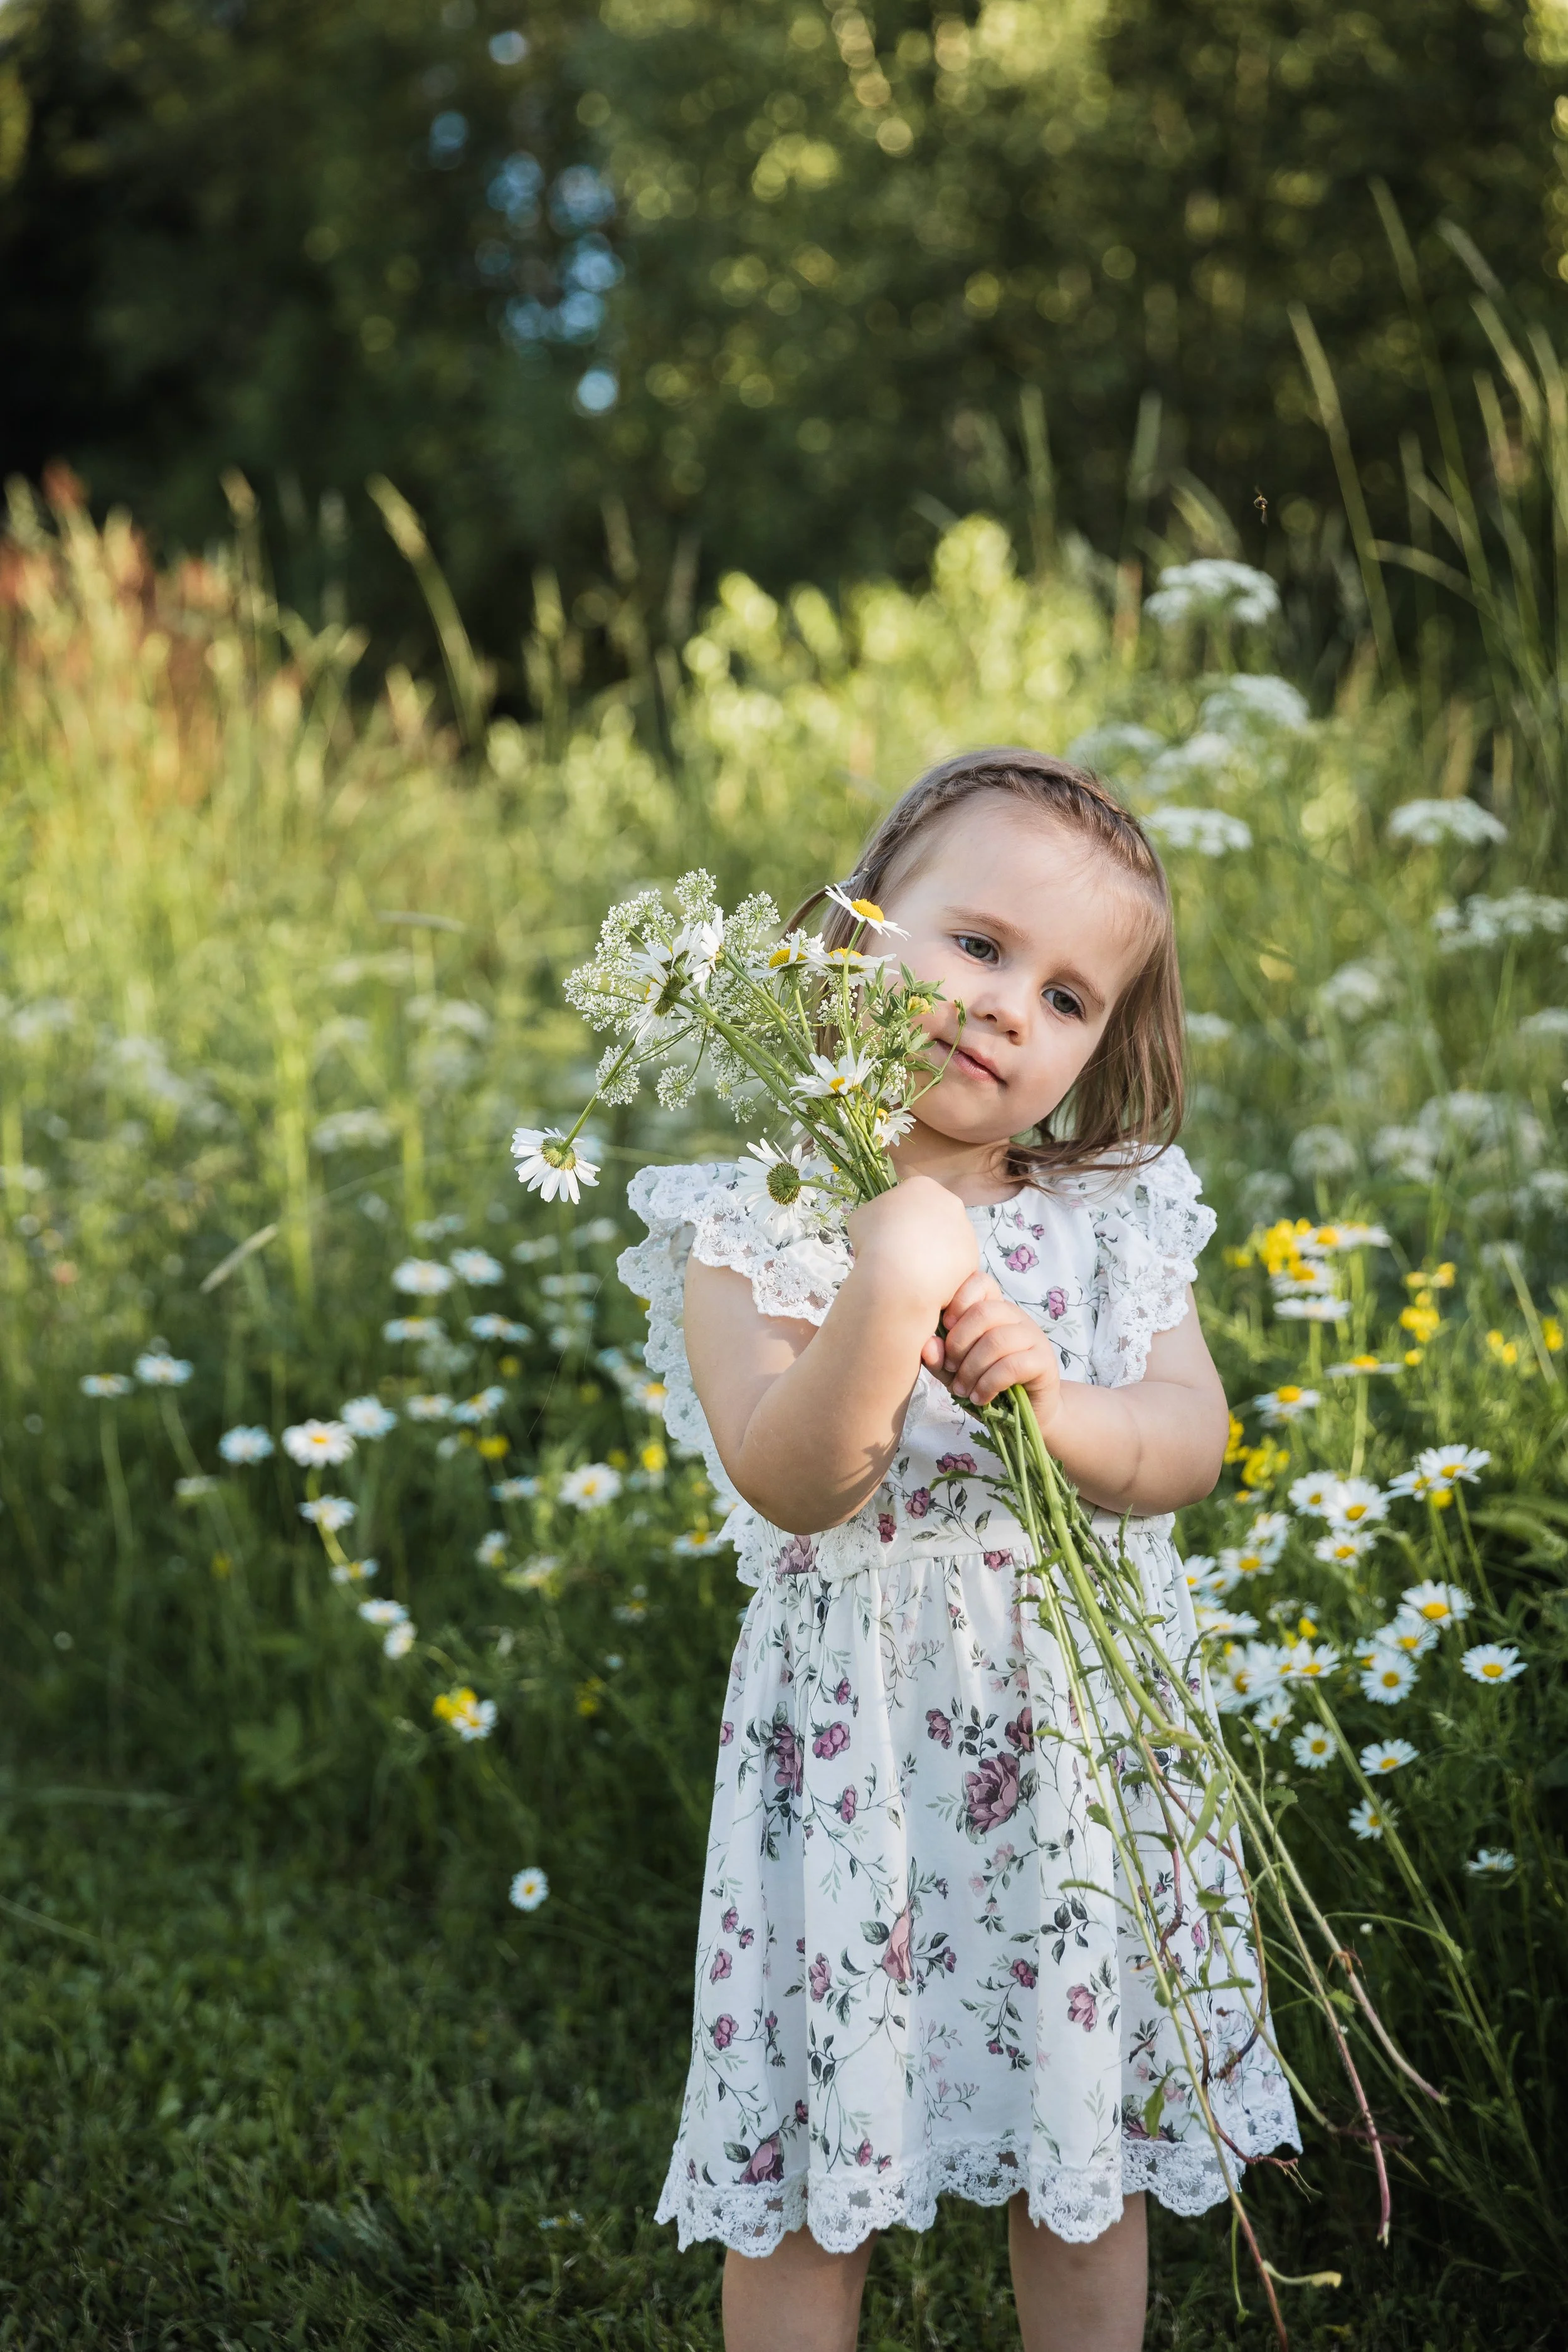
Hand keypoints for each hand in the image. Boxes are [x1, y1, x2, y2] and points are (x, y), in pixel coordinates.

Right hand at [847, 1175, 979, 1321]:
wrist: (898, 1275)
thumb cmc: (874, 1240)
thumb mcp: (862, 1218)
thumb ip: (876, 1215)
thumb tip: (882, 1228)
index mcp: (922, 1186)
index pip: (912, 1198)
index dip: (898, 1217)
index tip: (888, 1234)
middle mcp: (950, 1203)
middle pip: (935, 1217)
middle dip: (921, 1233)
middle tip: (902, 1253)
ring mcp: (965, 1230)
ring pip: (948, 1241)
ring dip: (934, 1252)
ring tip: (914, 1271)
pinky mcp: (973, 1257)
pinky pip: (956, 1264)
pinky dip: (943, 1273)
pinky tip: (926, 1282)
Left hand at [922, 1268, 1062, 1421]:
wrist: (1027, 1413)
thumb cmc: (987, 1385)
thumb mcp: (955, 1373)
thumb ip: (939, 1359)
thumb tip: (928, 1346)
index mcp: (994, 1309)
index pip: (980, 1282)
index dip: (958, 1300)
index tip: (945, 1328)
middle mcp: (1016, 1317)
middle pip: (984, 1312)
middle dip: (959, 1343)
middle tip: (951, 1369)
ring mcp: (1033, 1337)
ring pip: (997, 1340)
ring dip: (972, 1369)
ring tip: (963, 1390)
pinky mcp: (1044, 1361)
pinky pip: (1013, 1365)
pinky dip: (989, 1384)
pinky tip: (980, 1397)